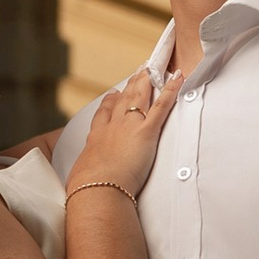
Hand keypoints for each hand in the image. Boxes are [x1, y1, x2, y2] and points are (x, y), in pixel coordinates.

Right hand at [72, 62, 173, 203]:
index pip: (104, 113)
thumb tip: (80, 187)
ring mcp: (129, 126)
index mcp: (96, 137)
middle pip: (123, 100)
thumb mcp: (83, 178)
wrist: (97, 189)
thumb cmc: (88, 189)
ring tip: (154, 69)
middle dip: (132, 85)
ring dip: (147, 81)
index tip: (113, 93)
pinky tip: (178, 78)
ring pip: (139, 97)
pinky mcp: (146, 132)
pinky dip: (171, 90)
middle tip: (138, 72)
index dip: (110, 101)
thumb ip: (85, 176)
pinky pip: (161, 107)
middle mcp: (111, 126)